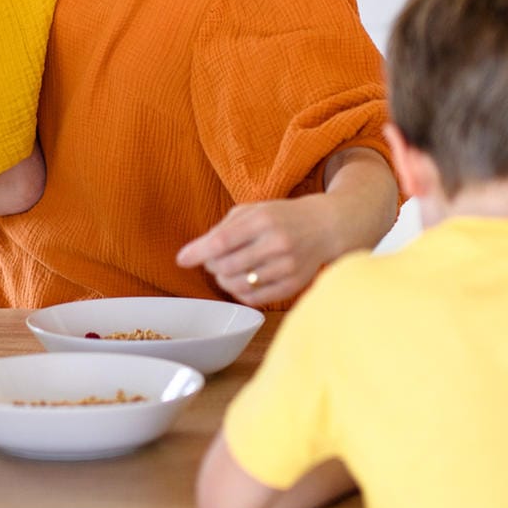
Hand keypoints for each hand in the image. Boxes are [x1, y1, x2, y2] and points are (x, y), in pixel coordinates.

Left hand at [175, 193, 339, 306]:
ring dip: (225, 280)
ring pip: (240, 285)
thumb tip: (196, 251)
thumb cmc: (282, 217)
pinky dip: (241, 293)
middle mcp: (277, 243)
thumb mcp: (254, 210)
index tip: (181, 260)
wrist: (327, 226)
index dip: (198, 252)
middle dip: (212, 266)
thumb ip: (225, 227)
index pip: (223, 241)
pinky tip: (242, 281)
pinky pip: (257, 298)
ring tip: (226, 271)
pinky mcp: (295, 284)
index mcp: (263, 219)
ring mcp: (288, 266)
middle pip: (228, 266)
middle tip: (212, 261)